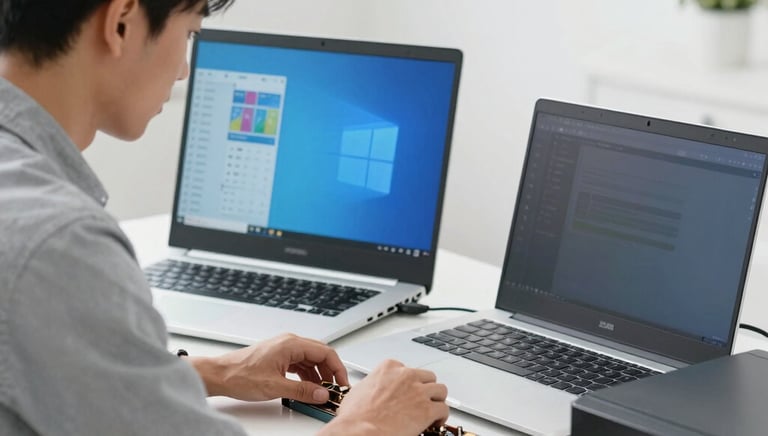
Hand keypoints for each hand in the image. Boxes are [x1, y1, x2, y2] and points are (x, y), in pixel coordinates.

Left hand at [190, 333, 348, 403]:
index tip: (342, 383)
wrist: (219, 374)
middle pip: (320, 355)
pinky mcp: (278, 357)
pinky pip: (300, 364)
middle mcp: (289, 343)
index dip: (337, 368)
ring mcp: (284, 349)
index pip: (325, 352)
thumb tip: (322, 393)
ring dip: (318, 376)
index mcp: (291, 344)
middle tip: (334, 389)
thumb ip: (302, 390)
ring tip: (321, 392)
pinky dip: (307, 376)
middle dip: (330, 372)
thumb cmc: (240, 374)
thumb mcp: (275, 386)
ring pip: (310, 360)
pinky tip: (308, 388)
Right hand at [320, 359, 448, 434]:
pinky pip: (444, 409)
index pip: (407, 369)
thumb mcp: (360, 389)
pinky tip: (436, 422)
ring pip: (440, 390)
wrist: (360, 430)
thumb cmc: (355, 415)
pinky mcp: (427, 409)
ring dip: (437, 400)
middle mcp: (406, 376)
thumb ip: (373, 385)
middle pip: (428, 377)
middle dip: (426, 389)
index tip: (408, 391)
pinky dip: (441, 417)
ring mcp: (418, 391)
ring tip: (433, 410)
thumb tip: (372, 392)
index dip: (410, 383)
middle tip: (422, 401)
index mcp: (389, 368)